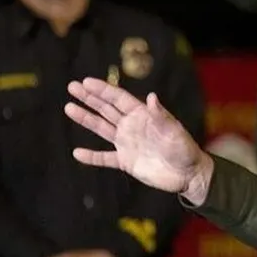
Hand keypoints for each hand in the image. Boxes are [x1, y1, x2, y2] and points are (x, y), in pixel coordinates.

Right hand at [65, 78, 212, 200]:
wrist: (188, 174)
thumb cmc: (185, 149)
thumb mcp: (175, 132)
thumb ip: (161, 116)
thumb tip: (151, 96)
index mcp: (143, 115)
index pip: (119, 99)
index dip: (103, 90)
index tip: (86, 81)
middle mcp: (132, 126)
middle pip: (107, 109)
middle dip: (90, 98)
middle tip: (72, 86)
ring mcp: (127, 143)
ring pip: (102, 128)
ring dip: (86, 119)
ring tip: (68, 108)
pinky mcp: (126, 162)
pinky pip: (105, 158)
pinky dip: (91, 156)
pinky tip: (77, 153)